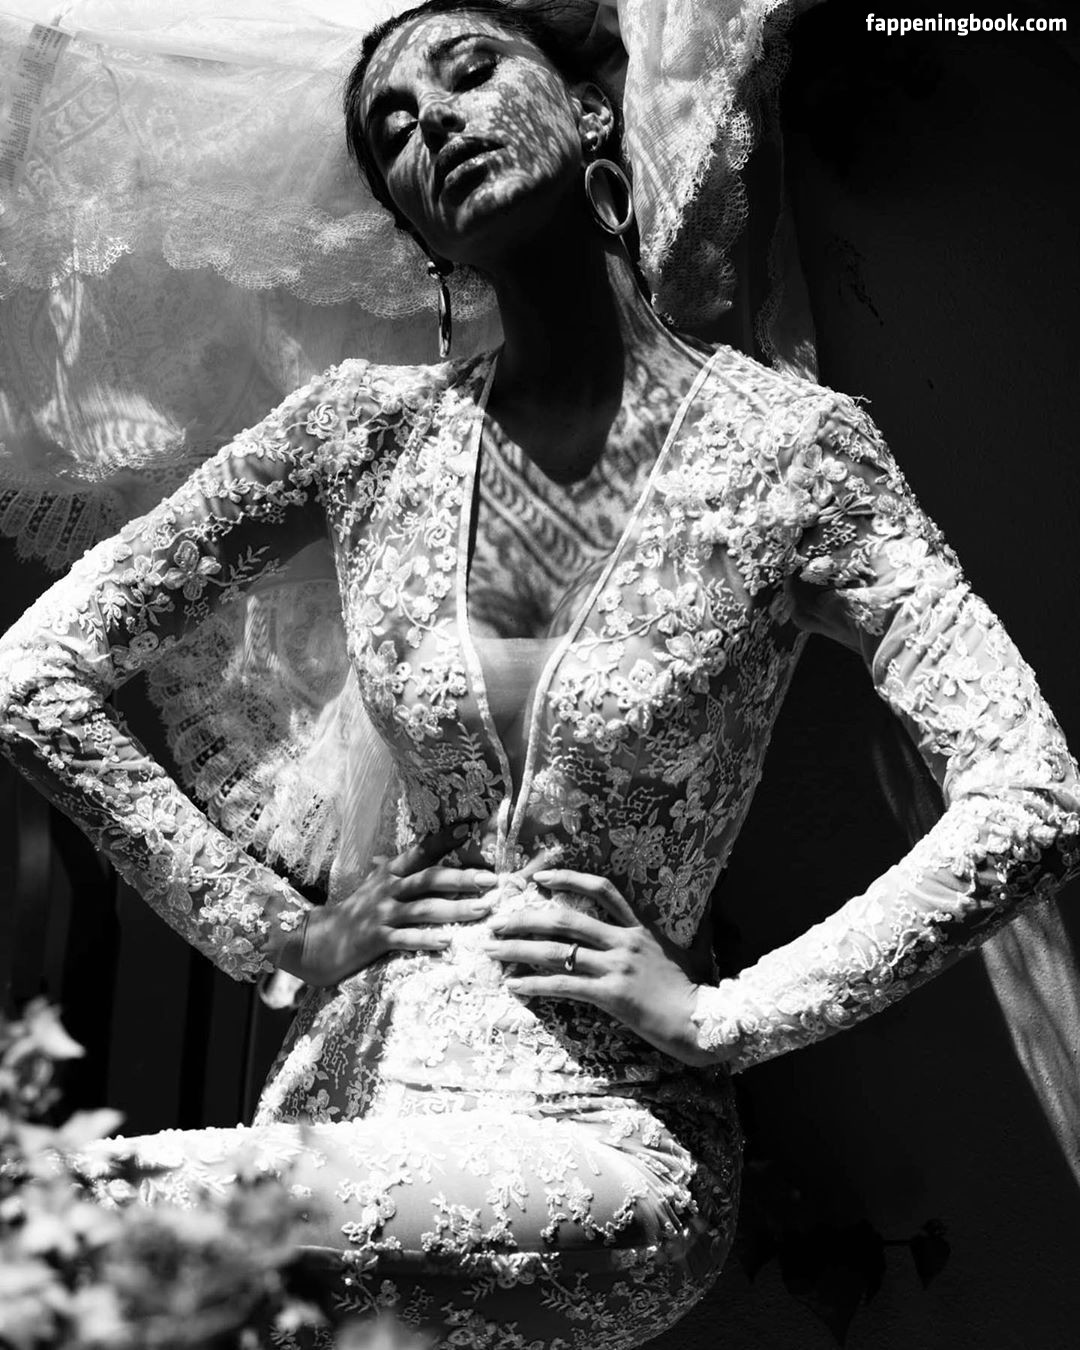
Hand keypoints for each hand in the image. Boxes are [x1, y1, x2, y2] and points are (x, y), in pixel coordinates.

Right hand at [279, 824, 496, 986]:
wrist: (316, 940)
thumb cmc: (353, 913)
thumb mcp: (374, 884)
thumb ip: (398, 870)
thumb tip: (423, 851)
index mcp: (389, 873)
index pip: (420, 851)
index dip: (443, 839)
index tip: (468, 827)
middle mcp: (387, 889)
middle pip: (429, 879)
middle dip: (462, 878)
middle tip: (492, 879)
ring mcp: (381, 914)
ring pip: (424, 909)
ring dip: (455, 909)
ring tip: (482, 909)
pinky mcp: (376, 939)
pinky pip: (406, 939)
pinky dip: (426, 940)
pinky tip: (447, 942)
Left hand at [483, 868, 721, 1067]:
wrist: (706, 1021)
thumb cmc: (696, 990)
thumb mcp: (689, 951)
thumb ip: (688, 928)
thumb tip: (709, 904)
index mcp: (639, 928)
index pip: (602, 890)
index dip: (569, 878)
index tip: (541, 877)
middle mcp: (624, 941)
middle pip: (564, 920)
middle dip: (525, 919)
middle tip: (497, 921)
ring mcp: (616, 967)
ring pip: (557, 951)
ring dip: (518, 950)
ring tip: (492, 951)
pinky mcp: (611, 995)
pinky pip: (563, 985)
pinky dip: (534, 984)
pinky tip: (514, 986)